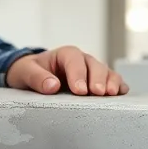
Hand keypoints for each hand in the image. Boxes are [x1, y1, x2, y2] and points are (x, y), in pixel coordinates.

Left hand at [5, 46, 128, 96]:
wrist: (33, 74)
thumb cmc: (29, 71)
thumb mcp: (25, 72)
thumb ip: (36, 78)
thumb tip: (51, 86)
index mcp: (64, 54)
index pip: (74, 61)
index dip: (78, 75)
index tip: (80, 91)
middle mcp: (81, 60)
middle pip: (94, 65)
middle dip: (97, 79)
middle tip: (98, 93)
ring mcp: (91, 71)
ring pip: (106, 72)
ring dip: (111, 82)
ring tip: (112, 94)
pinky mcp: (97, 82)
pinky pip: (111, 81)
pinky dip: (118, 86)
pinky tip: (122, 93)